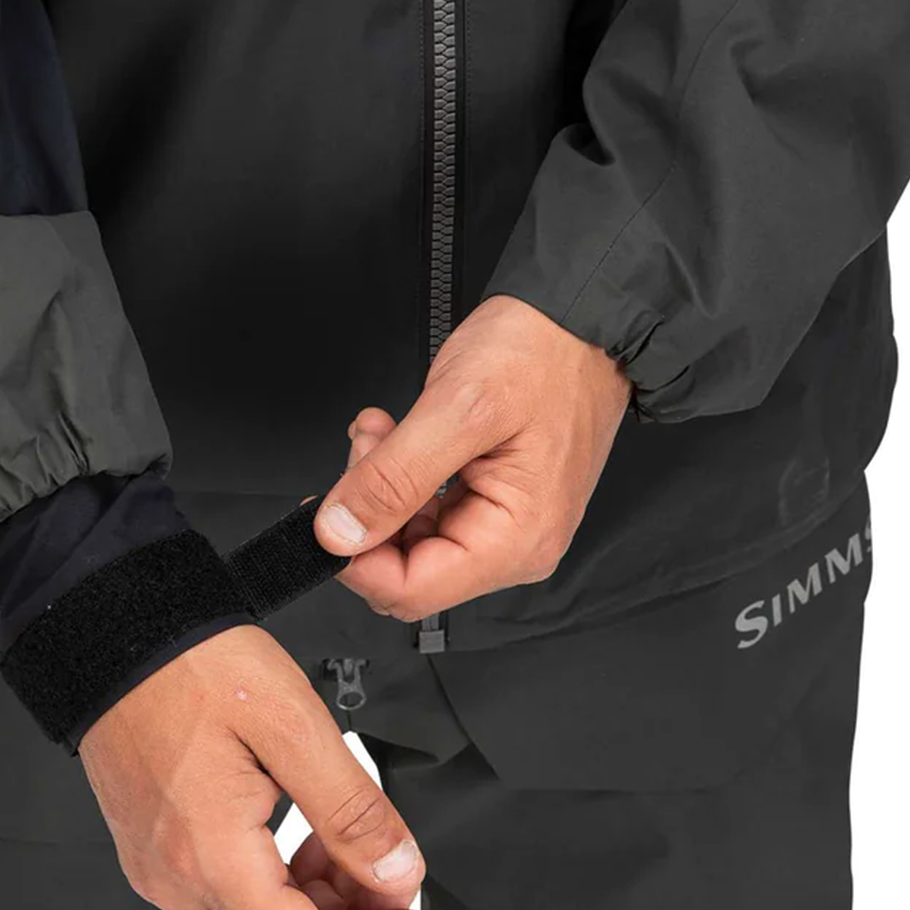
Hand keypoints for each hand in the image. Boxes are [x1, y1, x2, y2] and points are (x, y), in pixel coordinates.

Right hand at [80, 626, 435, 909]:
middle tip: (392, 885)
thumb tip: (398, 877)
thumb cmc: (192, 664)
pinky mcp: (156, 857)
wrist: (112, 633)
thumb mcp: (294, 725)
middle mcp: (176, 883)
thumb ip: (352, 811)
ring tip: (349, 845)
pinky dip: (283, 892)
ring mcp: (160, 874)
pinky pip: (228, 907)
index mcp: (209, 858)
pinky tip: (306, 836)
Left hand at [314, 294, 630, 619]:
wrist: (583, 318)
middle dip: (369, 512)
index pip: (409, 592)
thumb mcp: (458, 408)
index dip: (355, 558)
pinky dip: (399, 474)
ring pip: (410, 539)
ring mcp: (505, 525)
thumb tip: (338, 534)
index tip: (326, 510)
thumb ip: (394, 478)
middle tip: (368, 446)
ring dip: (381, 485)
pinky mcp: (493, 501)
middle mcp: (516, 546)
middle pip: (406, 569)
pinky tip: (396, 433)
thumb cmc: (544, 353)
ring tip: (382, 428)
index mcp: (516, 540)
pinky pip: (427, 511)